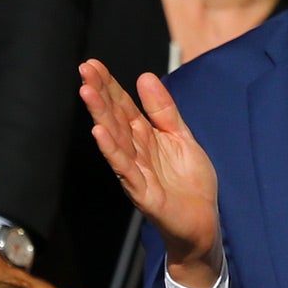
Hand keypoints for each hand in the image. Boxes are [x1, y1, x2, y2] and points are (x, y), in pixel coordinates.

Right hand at [78, 60, 222, 287]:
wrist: (203, 223)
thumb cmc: (190, 184)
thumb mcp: (181, 137)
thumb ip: (163, 110)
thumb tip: (144, 77)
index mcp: (144, 138)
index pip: (122, 106)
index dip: (109, 85)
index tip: (93, 64)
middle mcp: (135, 153)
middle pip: (114, 118)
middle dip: (99, 94)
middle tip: (84, 69)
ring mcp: (136, 173)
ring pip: (114, 140)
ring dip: (99, 116)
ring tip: (86, 92)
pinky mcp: (142, 193)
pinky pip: (124, 169)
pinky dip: (111, 151)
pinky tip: (99, 133)